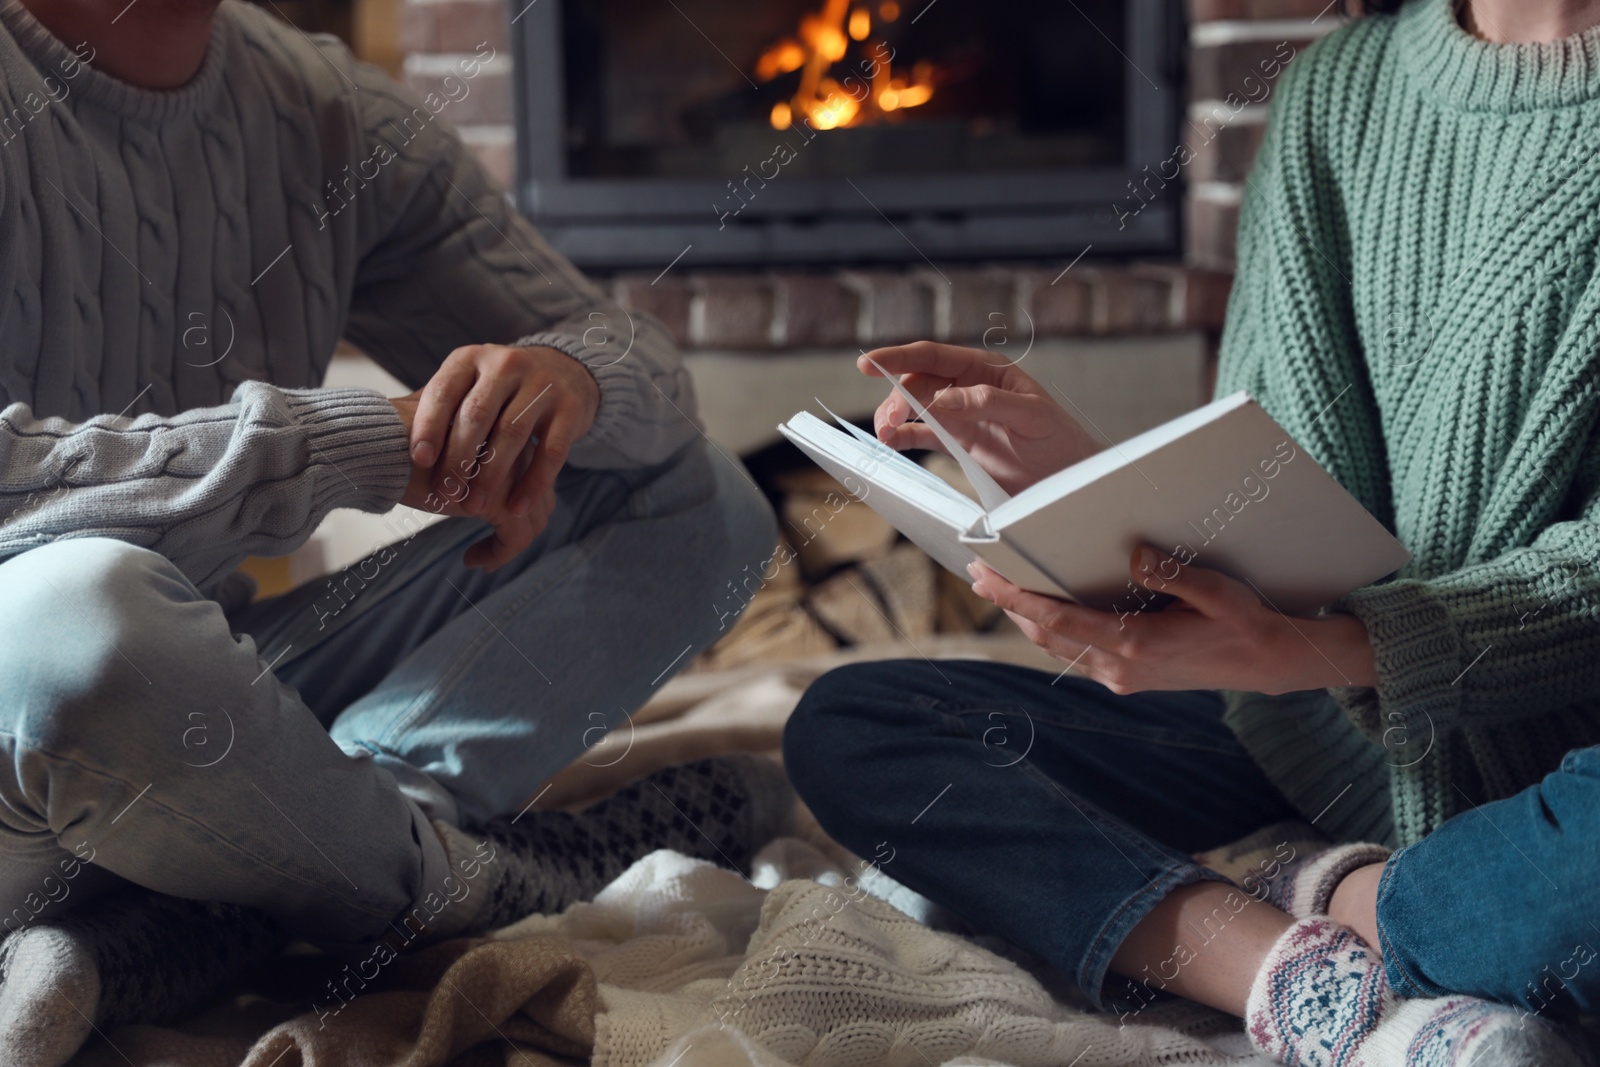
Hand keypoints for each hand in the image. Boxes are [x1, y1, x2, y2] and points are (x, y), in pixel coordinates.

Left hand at [404, 344, 599, 566]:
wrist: (564, 370)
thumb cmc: (499, 390)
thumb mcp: (467, 384)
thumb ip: (439, 409)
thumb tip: (385, 443)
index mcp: (471, 358)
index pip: (445, 391)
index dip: (429, 426)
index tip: (418, 461)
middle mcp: (507, 365)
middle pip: (478, 415)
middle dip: (458, 459)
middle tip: (444, 495)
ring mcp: (542, 385)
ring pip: (513, 433)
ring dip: (492, 475)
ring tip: (475, 507)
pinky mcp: (570, 410)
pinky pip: (551, 452)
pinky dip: (533, 483)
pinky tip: (516, 508)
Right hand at [860, 341, 1101, 494]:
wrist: (1069, 481)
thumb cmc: (1059, 442)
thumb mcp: (1030, 416)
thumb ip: (986, 402)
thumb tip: (941, 398)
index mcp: (986, 370)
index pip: (934, 356)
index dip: (899, 357)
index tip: (869, 364)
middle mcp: (968, 388)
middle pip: (918, 382)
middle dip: (895, 397)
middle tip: (886, 422)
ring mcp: (961, 416)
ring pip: (915, 407)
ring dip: (895, 417)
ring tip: (886, 435)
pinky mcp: (958, 444)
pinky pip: (922, 435)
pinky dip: (903, 437)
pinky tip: (891, 442)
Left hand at [967, 546, 1377, 693]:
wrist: (1270, 664)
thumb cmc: (1247, 624)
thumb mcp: (1219, 593)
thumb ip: (1174, 573)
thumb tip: (1134, 553)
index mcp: (1136, 645)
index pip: (1058, 621)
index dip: (1016, 599)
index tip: (985, 578)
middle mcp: (1121, 667)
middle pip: (1047, 636)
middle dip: (1011, 604)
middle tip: (979, 573)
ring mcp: (1122, 677)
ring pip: (1058, 648)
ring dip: (1028, 618)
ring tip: (1000, 586)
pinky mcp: (1128, 678)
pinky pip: (1078, 654)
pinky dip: (1053, 631)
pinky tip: (1044, 609)